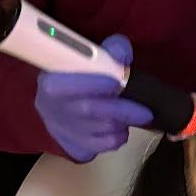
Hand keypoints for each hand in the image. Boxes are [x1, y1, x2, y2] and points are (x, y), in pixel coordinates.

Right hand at [34, 35, 153, 162]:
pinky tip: (119, 127)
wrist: (65, 101)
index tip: (117, 82)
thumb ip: (111, 49)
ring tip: (128, 114)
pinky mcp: (74, 146)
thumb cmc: (82, 74)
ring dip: (121, 123)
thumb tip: (122, 54)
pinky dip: (117, 137)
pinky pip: (103, 145)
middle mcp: (51, 108)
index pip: (65, 84)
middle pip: (89, 110)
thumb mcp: (93, 55)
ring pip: (99, 129)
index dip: (93, 83)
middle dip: (122, 110)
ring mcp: (62, 130)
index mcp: (50, 81)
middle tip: (145, 112)